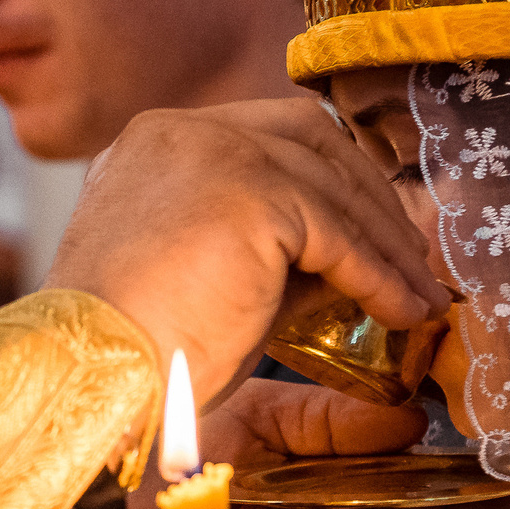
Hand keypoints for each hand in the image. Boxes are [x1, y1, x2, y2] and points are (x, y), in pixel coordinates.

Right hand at [44, 98, 447, 401]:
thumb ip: (273, 252)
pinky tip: (403, 311)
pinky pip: (338, 232)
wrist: (90, 377)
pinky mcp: (248, 191)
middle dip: (369, 197)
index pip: (269, 134)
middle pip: (310, 137)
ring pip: (332, 184)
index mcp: (159, 143)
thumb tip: (353, 259)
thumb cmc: (136, 354)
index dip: (331, 177)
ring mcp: (215, 150)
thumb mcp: (209, 280)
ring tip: (418, 296)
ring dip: (386, 244)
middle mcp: (182, 131)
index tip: (372, 228)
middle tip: (410, 257)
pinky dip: (379, 273)